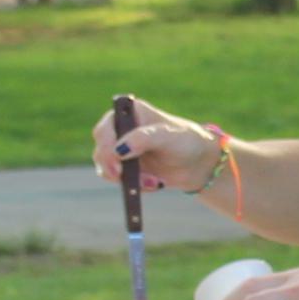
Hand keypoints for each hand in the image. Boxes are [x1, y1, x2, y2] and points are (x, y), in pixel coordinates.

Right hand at [90, 97, 223, 197]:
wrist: (198, 164)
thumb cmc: (186, 141)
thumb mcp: (168, 136)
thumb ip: (144, 138)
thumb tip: (119, 149)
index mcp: (129, 113)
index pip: (105, 128)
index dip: (106, 144)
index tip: (118, 158)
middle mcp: (121, 130)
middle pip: (100, 150)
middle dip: (113, 167)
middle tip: (124, 177)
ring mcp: (121, 151)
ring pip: (106, 168)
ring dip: (126, 179)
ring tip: (152, 182)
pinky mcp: (126, 169)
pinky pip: (118, 181)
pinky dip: (134, 186)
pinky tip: (154, 183)